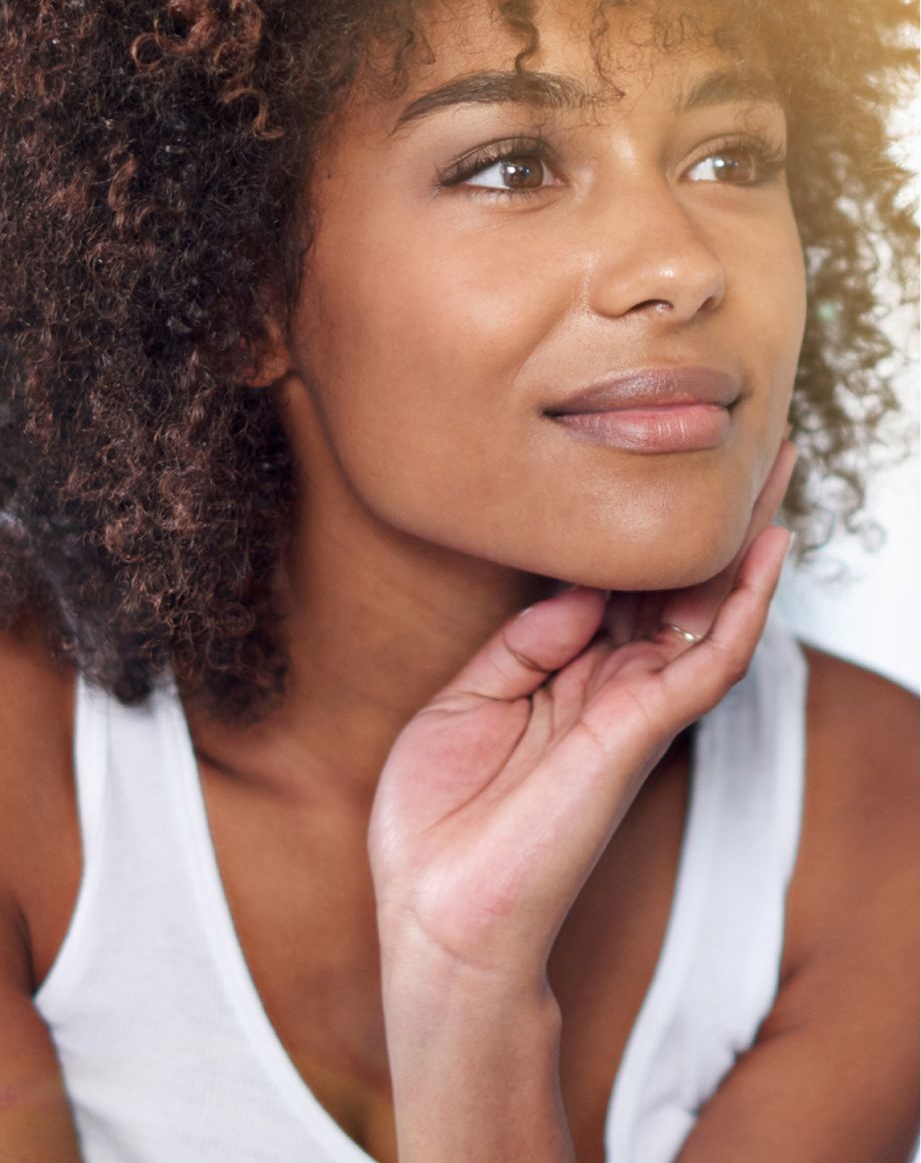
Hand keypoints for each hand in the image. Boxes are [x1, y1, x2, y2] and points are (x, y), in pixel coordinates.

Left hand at [368, 438, 797, 992]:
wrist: (433, 915)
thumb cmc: (439, 823)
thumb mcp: (462, 706)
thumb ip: (523, 644)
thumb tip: (578, 588)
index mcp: (563, 678)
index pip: (618, 587)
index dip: (640, 529)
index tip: (652, 462)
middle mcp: (608, 688)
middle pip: (676, 587)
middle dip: (711, 521)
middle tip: (750, 447)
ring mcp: (630, 710)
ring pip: (707, 612)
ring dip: (744, 541)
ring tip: (776, 471)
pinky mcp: (638, 733)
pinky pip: (707, 660)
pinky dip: (742, 604)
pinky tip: (765, 549)